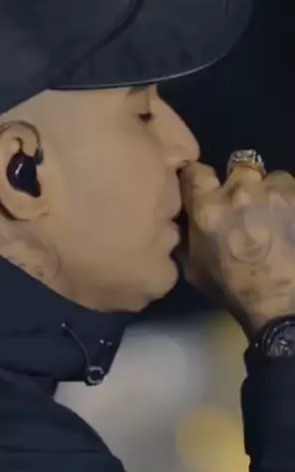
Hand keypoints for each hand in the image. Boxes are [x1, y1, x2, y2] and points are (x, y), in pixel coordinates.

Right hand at [180, 162, 294, 336]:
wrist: (281, 304)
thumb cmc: (234, 290)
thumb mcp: (195, 268)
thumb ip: (189, 236)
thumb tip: (187, 222)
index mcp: (208, 208)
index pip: (195, 171)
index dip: (199, 178)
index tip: (203, 188)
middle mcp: (239, 190)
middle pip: (238, 168)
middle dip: (240, 185)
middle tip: (245, 207)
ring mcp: (274, 191)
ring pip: (271, 177)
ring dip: (270, 192)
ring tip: (273, 216)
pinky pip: (292, 189)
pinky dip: (290, 202)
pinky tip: (289, 222)